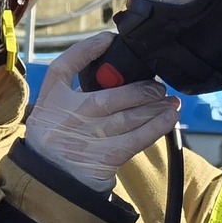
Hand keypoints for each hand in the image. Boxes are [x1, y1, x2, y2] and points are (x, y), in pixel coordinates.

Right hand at [25, 33, 181, 189]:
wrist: (53, 183)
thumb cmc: (59, 140)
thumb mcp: (53, 112)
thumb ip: (74, 91)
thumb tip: (114, 69)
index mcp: (51, 102)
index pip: (63, 67)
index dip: (86, 49)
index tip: (108, 39)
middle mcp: (68, 118)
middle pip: (108, 96)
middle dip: (140, 89)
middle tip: (157, 86)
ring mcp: (87, 138)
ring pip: (128, 116)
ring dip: (155, 107)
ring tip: (170, 101)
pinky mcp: (105, 157)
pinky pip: (137, 138)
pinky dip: (156, 126)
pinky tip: (170, 117)